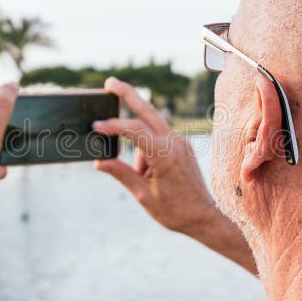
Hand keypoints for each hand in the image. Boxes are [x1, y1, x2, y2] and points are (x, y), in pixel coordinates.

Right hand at [93, 77, 217, 234]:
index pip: (134, 130)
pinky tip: (150, 175)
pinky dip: (146, 150)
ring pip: (150, 128)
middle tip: (109, 83)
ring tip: (145, 178)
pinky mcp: (182, 146)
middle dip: (128, 94)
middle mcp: (175, 143)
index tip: (95, 127)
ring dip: (137, 144)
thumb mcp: (144, 196)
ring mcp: (180, 142)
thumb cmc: (176, 211)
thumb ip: (121, 174)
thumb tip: (99, 161)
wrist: (205, 217)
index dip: (112, 126)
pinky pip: (158, 140)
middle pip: (147, 110)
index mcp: (165, 155)